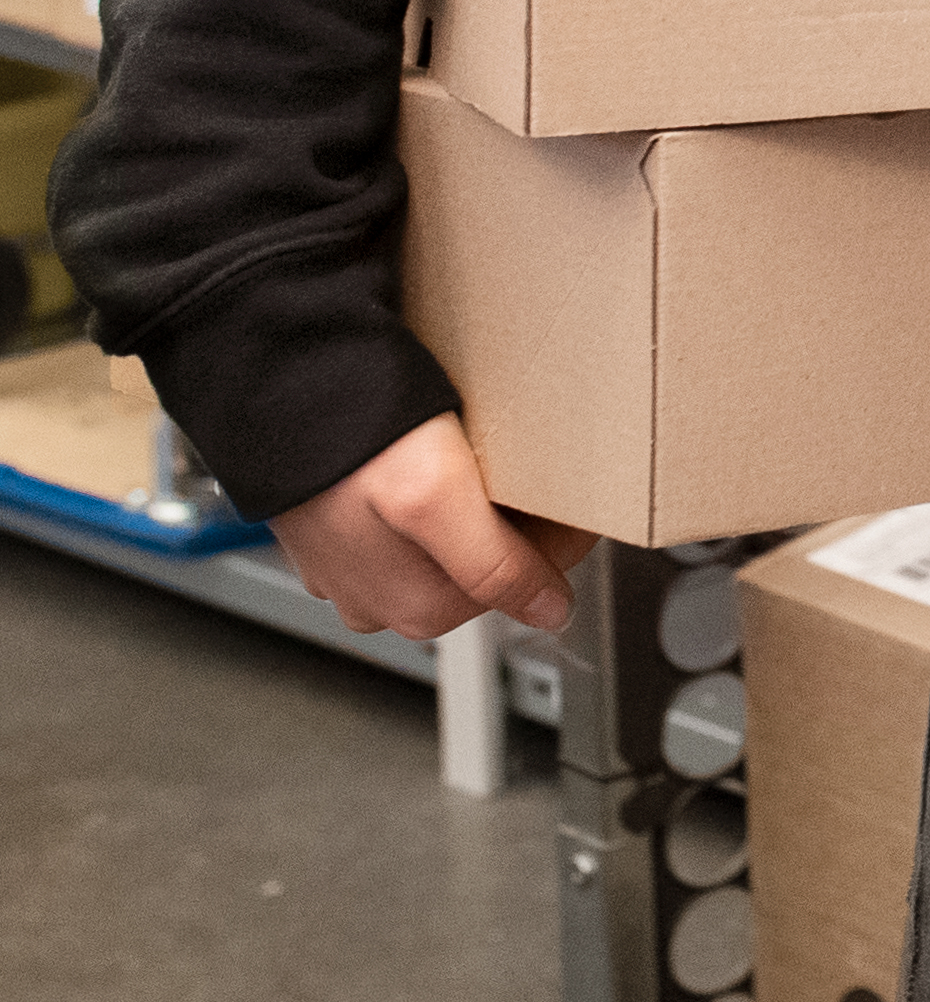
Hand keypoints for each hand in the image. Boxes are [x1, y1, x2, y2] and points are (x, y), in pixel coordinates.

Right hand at [273, 412, 591, 640]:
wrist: (276, 388)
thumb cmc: (345, 438)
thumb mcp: (433, 499)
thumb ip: (494, 564)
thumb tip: (550, 614)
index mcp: (416, 607)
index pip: (525, 583)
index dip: (563, 536)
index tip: (580, 498)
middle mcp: (381, 600)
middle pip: (489, 567)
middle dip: (524, 524)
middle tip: (544, 476)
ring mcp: (357, 567)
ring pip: (452, 546)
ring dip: (481, 510)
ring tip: (492, 461)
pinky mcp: (340, 530)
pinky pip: (410, 523)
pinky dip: (437, 496)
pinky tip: (439, 459)